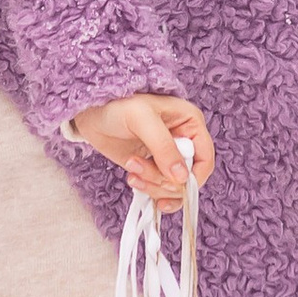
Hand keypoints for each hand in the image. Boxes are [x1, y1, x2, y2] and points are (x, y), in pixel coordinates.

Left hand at [67, 91, 213, 206]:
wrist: (92, 114)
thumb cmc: (118, 105)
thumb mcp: (142, 120)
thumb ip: (163, 147)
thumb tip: (182, 177)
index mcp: (190, 123)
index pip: (205, 159)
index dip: (193, 177)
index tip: (174, 183)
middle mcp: (184, 142)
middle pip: (188, 179)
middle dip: (164, 180)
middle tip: (139, 167)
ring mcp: (168, 157)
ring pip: (174, 188)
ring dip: (152, 186)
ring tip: (132, 169)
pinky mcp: (153, 169)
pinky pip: (160, 191)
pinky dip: (148, 191)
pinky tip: (133, 179)